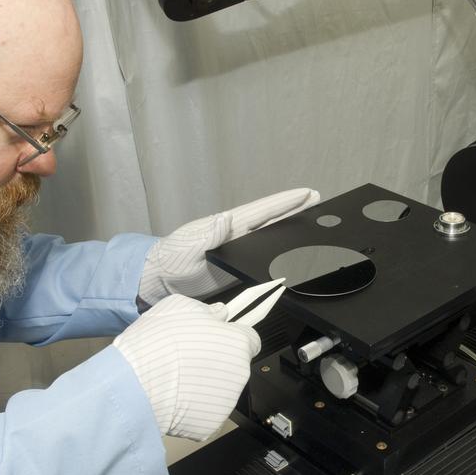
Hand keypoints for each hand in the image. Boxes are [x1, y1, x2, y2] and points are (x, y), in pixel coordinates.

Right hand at [112, 294, 260, 440]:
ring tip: (176, 380)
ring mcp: (227, 403)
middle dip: (216, 363)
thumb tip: (220, 313)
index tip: (216, 340)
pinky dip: (193, 409)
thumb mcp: (180, 308)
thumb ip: (208, 310)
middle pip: (234, 367)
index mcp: (237, 343)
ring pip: (220, 391)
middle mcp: (240, 374)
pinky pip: (205, 413)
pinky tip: (173, 400)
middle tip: (187, 361)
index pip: (250, 340)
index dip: (232, 339)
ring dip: (204, 385)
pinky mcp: (211, 425)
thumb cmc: (158, 342)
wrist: (135, 384)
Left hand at [137, 187, 319, 305]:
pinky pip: (262, 255)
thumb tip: (227, 219)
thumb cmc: (171, 260)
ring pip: (270, 236)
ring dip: (289, 227)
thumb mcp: (189, 246)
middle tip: (316, 200)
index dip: (285, 202)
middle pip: (271, 219)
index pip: (263, 211)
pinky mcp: (236, 267)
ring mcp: (237, 250)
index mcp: (228, 226)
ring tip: (310, 219)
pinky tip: (288, 249)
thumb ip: (209, 235)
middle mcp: (236, 234)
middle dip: (294, 209)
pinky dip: (277, 249)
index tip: (306, 193)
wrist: (159, 281)